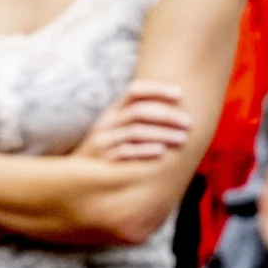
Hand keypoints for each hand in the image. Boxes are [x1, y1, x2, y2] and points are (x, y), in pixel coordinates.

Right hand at [70, 79, 192, 163]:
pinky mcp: (102, 162)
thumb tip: (178, 108)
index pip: (134, 90)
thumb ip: (140, 117)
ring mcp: (103, 142)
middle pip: (139, 110)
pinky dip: (144, 150)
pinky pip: (124, 152)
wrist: (78, 179)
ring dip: (162, 133)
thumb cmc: (108, 151)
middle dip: (167, 115)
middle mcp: (106, 123)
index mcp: (113, 111)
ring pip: (135, 131)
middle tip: (189, 122)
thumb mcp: (119, 129)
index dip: (157, 89)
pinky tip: (161, 152)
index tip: (180, 93)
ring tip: (183, 138)